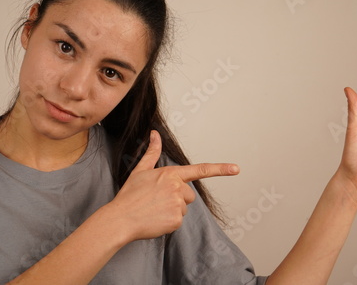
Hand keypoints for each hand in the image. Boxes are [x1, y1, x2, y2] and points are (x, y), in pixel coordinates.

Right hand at [108, 130, 238, 241]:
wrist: (120, 219)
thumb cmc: (129, 195)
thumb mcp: (140, 170)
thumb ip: (152, 152)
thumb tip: (154, 134)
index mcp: (171, 174)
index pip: (200, 170)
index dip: (221, 169)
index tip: (236, 168)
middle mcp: (177, 188)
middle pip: (189, 195)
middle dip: (177, 198)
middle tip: (157, 201)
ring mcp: (178, 205)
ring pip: (184, 208)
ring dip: (173, 210)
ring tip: (154, 210)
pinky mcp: (176, 220)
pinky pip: (178, 221)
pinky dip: (169, 222)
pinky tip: (155, 219)